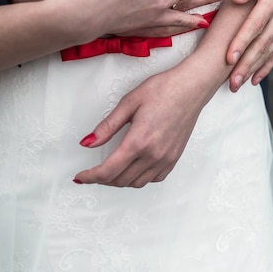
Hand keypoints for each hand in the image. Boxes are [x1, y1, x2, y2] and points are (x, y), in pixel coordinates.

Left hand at [73, 63, 209, 187]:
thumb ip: (107, 127)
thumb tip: (88, 142)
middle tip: (93, 172)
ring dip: (120, 181)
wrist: (191, 87)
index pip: (108, 171)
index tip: (81, 176)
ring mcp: (166, 158)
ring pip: (137, 183)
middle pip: (120, 180)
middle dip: (102, 179)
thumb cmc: (164, 90)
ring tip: (112, 170)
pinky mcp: (174, 157)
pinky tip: (134, 167)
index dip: (90, 177)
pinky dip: (140, 178)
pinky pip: (154, 178)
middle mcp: (153, 154)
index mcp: (139, 141)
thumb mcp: (129, 103)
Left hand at [225, 0, 272, 90]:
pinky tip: (256, 77)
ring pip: (271, 50)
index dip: (243, 41)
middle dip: (246, 64)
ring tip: (238, 84)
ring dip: (255, 69)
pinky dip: (269, 65)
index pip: (257, 22)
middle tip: (230, 83)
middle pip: (263, 43)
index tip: (229, 58)